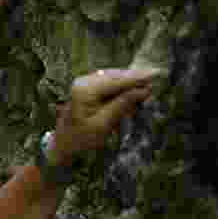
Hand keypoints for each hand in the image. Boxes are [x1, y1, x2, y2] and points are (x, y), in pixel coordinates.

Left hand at [49, 67, 165, 166]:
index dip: (137, 77)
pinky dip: (121, 89)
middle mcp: (83, 81)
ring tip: (146, 89)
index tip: (155, 74)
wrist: (62, 144)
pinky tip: (132, 96)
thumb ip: (121, 105)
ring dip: (129, 84)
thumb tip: (143, 90)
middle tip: (154, 81)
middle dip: (135, 79)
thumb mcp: (102, 125)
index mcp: (85, 90)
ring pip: (113, 78)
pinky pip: (109, 84)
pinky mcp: (88, 88)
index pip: (116, 80)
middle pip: (115, 76)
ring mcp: (84, 83)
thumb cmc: (80, 139)